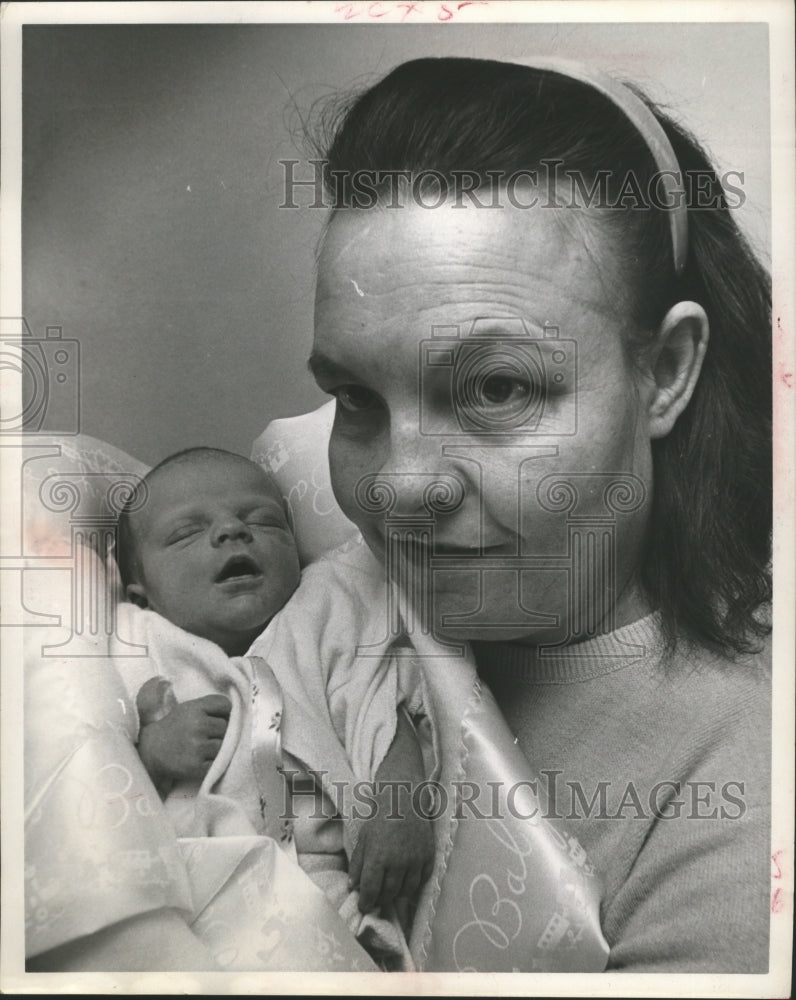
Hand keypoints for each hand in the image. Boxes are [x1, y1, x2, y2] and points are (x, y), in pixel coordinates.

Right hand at [137, 694, 230, 797]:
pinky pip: (217, 763)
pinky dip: (213, 762)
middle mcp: (197, 725)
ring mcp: (197, 746)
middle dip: (220, 732)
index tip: (219, 718)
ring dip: (218, 748)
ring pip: (223, 746)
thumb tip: (236, 715)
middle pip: (226, 727)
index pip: (225, 704)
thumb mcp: (188, 709)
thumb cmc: (175, 727)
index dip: (225, 712)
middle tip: (208, 736)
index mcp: (195, 708)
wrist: (152, 751)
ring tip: (205, 749)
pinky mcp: (196, 766)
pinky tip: (202, 759)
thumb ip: (209, 706)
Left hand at [348, 781, 434, 913]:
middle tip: (377, 900)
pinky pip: (422, 881)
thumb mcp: (363, 840)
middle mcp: (397, 862)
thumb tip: (353, 887)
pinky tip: (406, 883)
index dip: (366, 903)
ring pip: (406, 891)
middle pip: (389, 893)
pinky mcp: (428, 857)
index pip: (371, 891)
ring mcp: (415, 861)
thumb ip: (357, 864)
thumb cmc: (380, 820)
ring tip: (391, 892)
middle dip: (380, 900)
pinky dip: (413, 885)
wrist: (404, 802)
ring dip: (397, 895)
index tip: (364, 907)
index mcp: (378, 858)